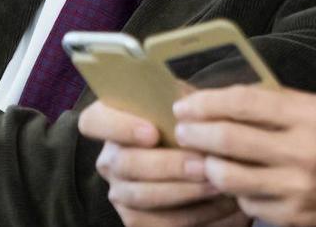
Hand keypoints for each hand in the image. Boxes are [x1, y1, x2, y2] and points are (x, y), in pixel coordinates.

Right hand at [79, 101, 250, 226]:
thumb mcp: (185, 101)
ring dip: (183, 192)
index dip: (119, 127)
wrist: (203, 156)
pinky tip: (221, 204)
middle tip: (202, 164)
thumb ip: (181, 101)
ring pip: (142, 196)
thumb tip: (190, 109)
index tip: (152, 132)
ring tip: (217, 184)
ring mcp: (120, 191)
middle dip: (167, 166)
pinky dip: (194, 215)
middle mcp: (109, 158)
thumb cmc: (190, 120)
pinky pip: (159, 223)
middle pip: (125, 164)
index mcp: (110, 120)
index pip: (94, 121)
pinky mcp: (136, 220)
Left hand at [173, 86, 315, 226]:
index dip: (208, 101)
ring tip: (198, 155)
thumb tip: (238, 98)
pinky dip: (236, 191)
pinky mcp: (295, 217)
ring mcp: (297, 189)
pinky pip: (249, 203)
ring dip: (207, 164)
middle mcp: (303, 152)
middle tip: (180, 127)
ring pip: (230, 177)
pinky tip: (233, 180)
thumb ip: (288, 103)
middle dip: (195, 132)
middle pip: (229, 140)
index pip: (245, 103)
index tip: (187, 101)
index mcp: (313, 116)